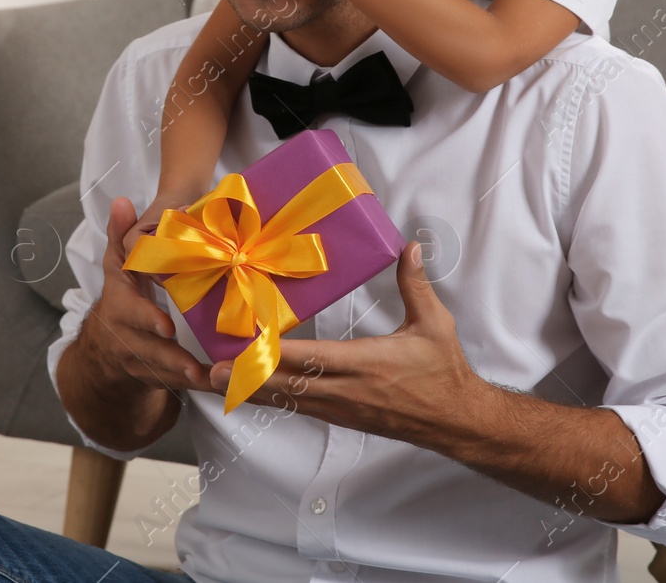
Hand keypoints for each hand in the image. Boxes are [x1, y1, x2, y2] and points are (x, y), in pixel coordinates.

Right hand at [81, 197, 210, 393]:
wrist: (103, 348)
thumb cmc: (119, 297)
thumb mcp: (116, 265)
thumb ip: (119, 235)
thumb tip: (121, 201)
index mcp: (118, 307)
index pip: (130, 314)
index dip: (148, 321)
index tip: (167, 328)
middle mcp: (125, 338)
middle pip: (149, 352)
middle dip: (173, 361)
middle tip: (198, 368)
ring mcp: (138, 363)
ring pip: (163, 375)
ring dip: (189, 380)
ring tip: (216, 381)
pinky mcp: (154, 379)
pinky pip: (175, 387)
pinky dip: (196, 389)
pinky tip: (220, 388)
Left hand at [206, 242, 488, 449]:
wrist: (455, 419)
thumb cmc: (444, 370)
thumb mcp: (434, 323)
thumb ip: (415, 283)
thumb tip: (409, 245)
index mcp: (368, 363)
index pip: (315, 358)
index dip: (278, 354)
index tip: (248, 346)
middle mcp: (348, 389)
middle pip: (289, 385)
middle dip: (247, 378)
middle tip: (210, 370)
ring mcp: (343, 407)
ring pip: (288, 400)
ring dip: (252, 390)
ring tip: (216, 381)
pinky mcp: (343, 416)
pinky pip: (300, 407)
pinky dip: (273, 398)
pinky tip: (251, 391)